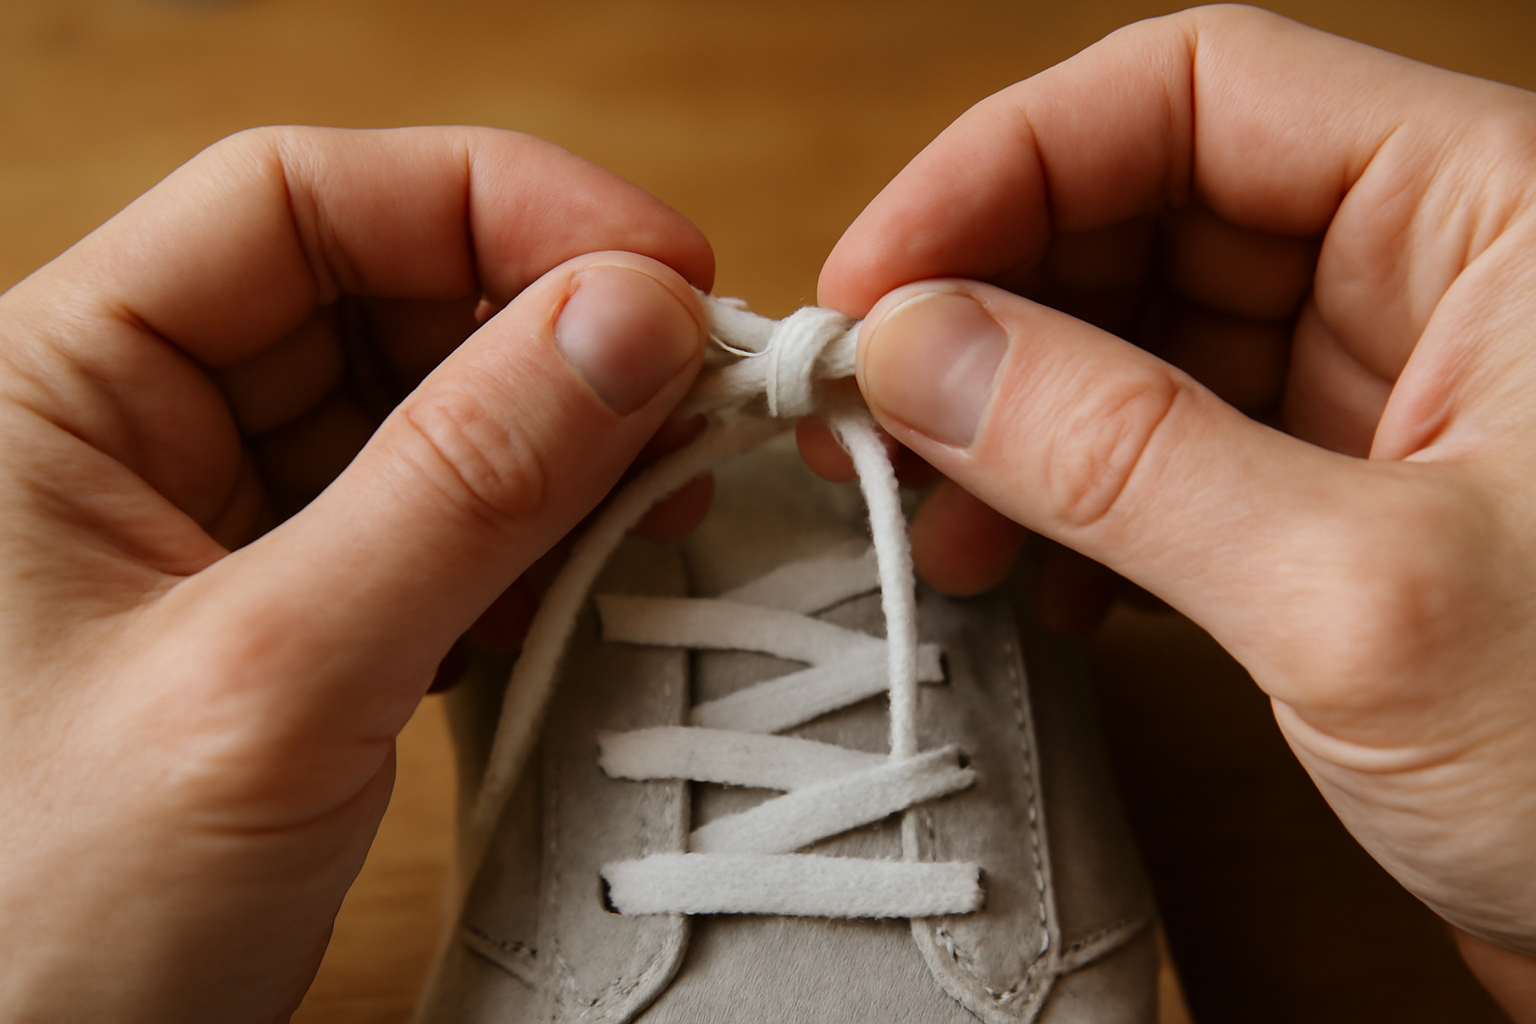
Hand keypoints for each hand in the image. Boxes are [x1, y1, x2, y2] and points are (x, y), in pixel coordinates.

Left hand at [0, 126, 712, 1020]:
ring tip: (662, 493)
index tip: (662, 270)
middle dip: (548, 335)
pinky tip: (583, 576)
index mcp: (57, 384)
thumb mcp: (273, 680)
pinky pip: (431, 522)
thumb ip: (460, 484)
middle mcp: (133, 430)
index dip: (495, 205)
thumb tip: (632, 319)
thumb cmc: (35, 917)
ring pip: (422, 411)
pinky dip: (528, 537)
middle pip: (377, 296)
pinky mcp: (287, 614)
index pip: (297, 204)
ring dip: (557, 442)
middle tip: (694, 396)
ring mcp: (215, 527)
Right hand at [817, 5, 1535, 1016]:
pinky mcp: (1333, 510)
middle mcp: (1426, 281)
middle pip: (1142, 211)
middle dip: (985, 304)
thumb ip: (1122, 454)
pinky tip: (1033, 581)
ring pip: (1132, 338)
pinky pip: (1159, 455)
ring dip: (1008, 418)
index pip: (1195, 93)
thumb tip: (916, 348)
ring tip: (934, 518)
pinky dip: (1069, 504)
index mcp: (1485, 215)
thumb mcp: (1359, 597)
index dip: (1007, 166)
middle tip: (866, 408)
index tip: (875, 280)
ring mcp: (1374, 399)